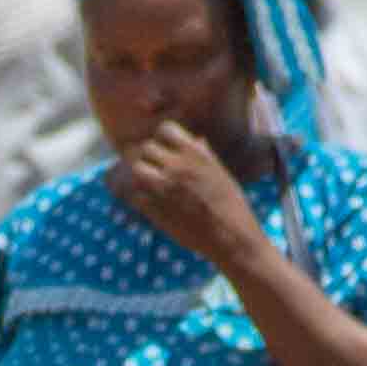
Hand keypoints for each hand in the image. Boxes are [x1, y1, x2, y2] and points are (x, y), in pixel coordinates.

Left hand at [108, 121, 260, 260]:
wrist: (229, 236)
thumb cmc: (230, 203)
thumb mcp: (220, 172)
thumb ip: (203, 154)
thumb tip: (195, 140)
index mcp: (194, 154)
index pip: (165, 129)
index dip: (164, 138)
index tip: (167, 147)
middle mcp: (175, 166)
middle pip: (146, 147)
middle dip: (151, 155)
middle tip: (157, 166)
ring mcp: (161, 187)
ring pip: (136, 169)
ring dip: (142, 173)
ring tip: (152, 182)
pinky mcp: (153, 209)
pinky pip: (136, 194)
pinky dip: (141, 195)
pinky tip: (153, 201)